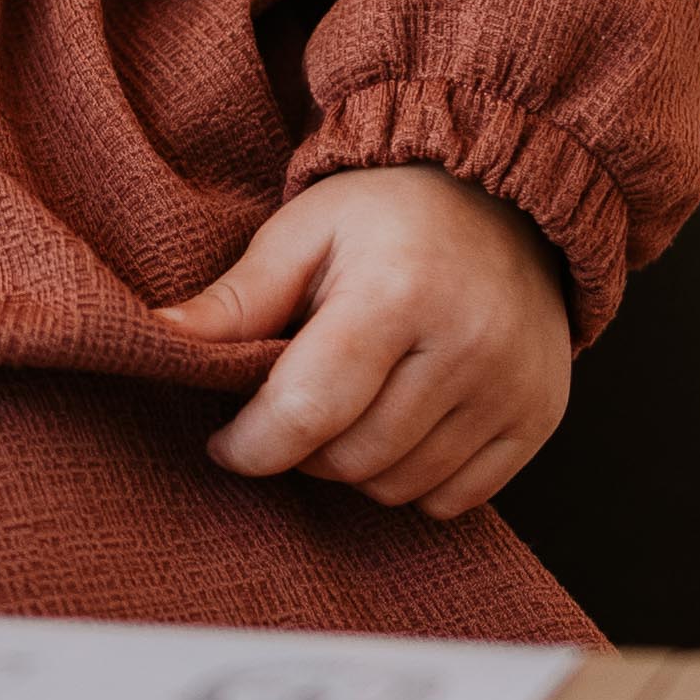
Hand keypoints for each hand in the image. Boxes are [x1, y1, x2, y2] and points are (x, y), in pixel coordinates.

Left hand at [152, 163, 570, 519]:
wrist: (506, 200)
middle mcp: (466, 345)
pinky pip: (454, 500)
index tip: (225, 443)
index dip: (252, 443)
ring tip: (350, 406)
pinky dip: (414, 480)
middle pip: (351, 458)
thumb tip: (158, 338)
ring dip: (355, 467)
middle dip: (302, 450)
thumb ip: (236, 298)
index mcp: (396, 292)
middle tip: (292, 407)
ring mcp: (512, 387)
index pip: (308, 409)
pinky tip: (402, 424)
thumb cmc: (387, 216)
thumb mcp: (302, 233)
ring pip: (399, 487)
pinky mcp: (541, 417)